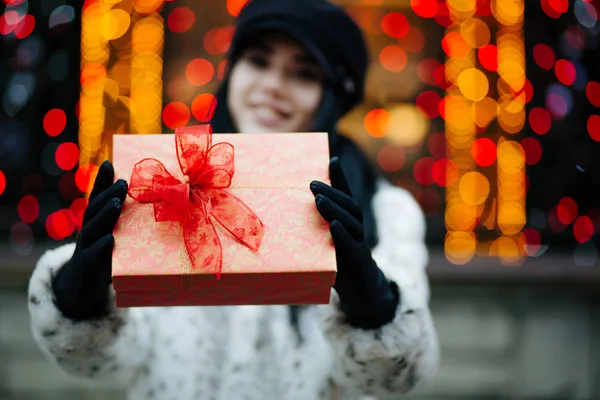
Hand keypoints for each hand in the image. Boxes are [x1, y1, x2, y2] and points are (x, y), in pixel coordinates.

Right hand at [52, 161, 127, 320]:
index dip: (102, 181)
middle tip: (123, 182)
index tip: (109, 163)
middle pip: (94, 209)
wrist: (83, 287)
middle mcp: (89, 231)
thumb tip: (153, 201)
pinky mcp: (87, 267)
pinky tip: (109, 239)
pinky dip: (100, 247)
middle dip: (107, 194)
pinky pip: (92, 255)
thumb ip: (129, 220)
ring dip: (104, 215)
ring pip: (91, 229)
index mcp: (96, 221)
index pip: (97, 198)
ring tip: (116, 204)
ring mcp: (86, 248)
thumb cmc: (106, 256)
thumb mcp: (116, 236)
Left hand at [310, 157, 399, 328]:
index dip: (341, 178)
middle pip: (351, 207)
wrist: (361, 299)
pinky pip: (354, 247)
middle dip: (333, 192)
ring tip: (319, 199)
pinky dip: (344, 236)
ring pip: (354, 223)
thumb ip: (312, 235)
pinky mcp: (361, 265)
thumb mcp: (324, 249)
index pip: (347, 197)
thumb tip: (281, 218)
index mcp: (350, 226)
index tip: (333, 158)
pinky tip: (333, 226)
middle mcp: (359, 232)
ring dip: (335, 209)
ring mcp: (361, 248)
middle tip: (311, 183)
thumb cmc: (339, 270)